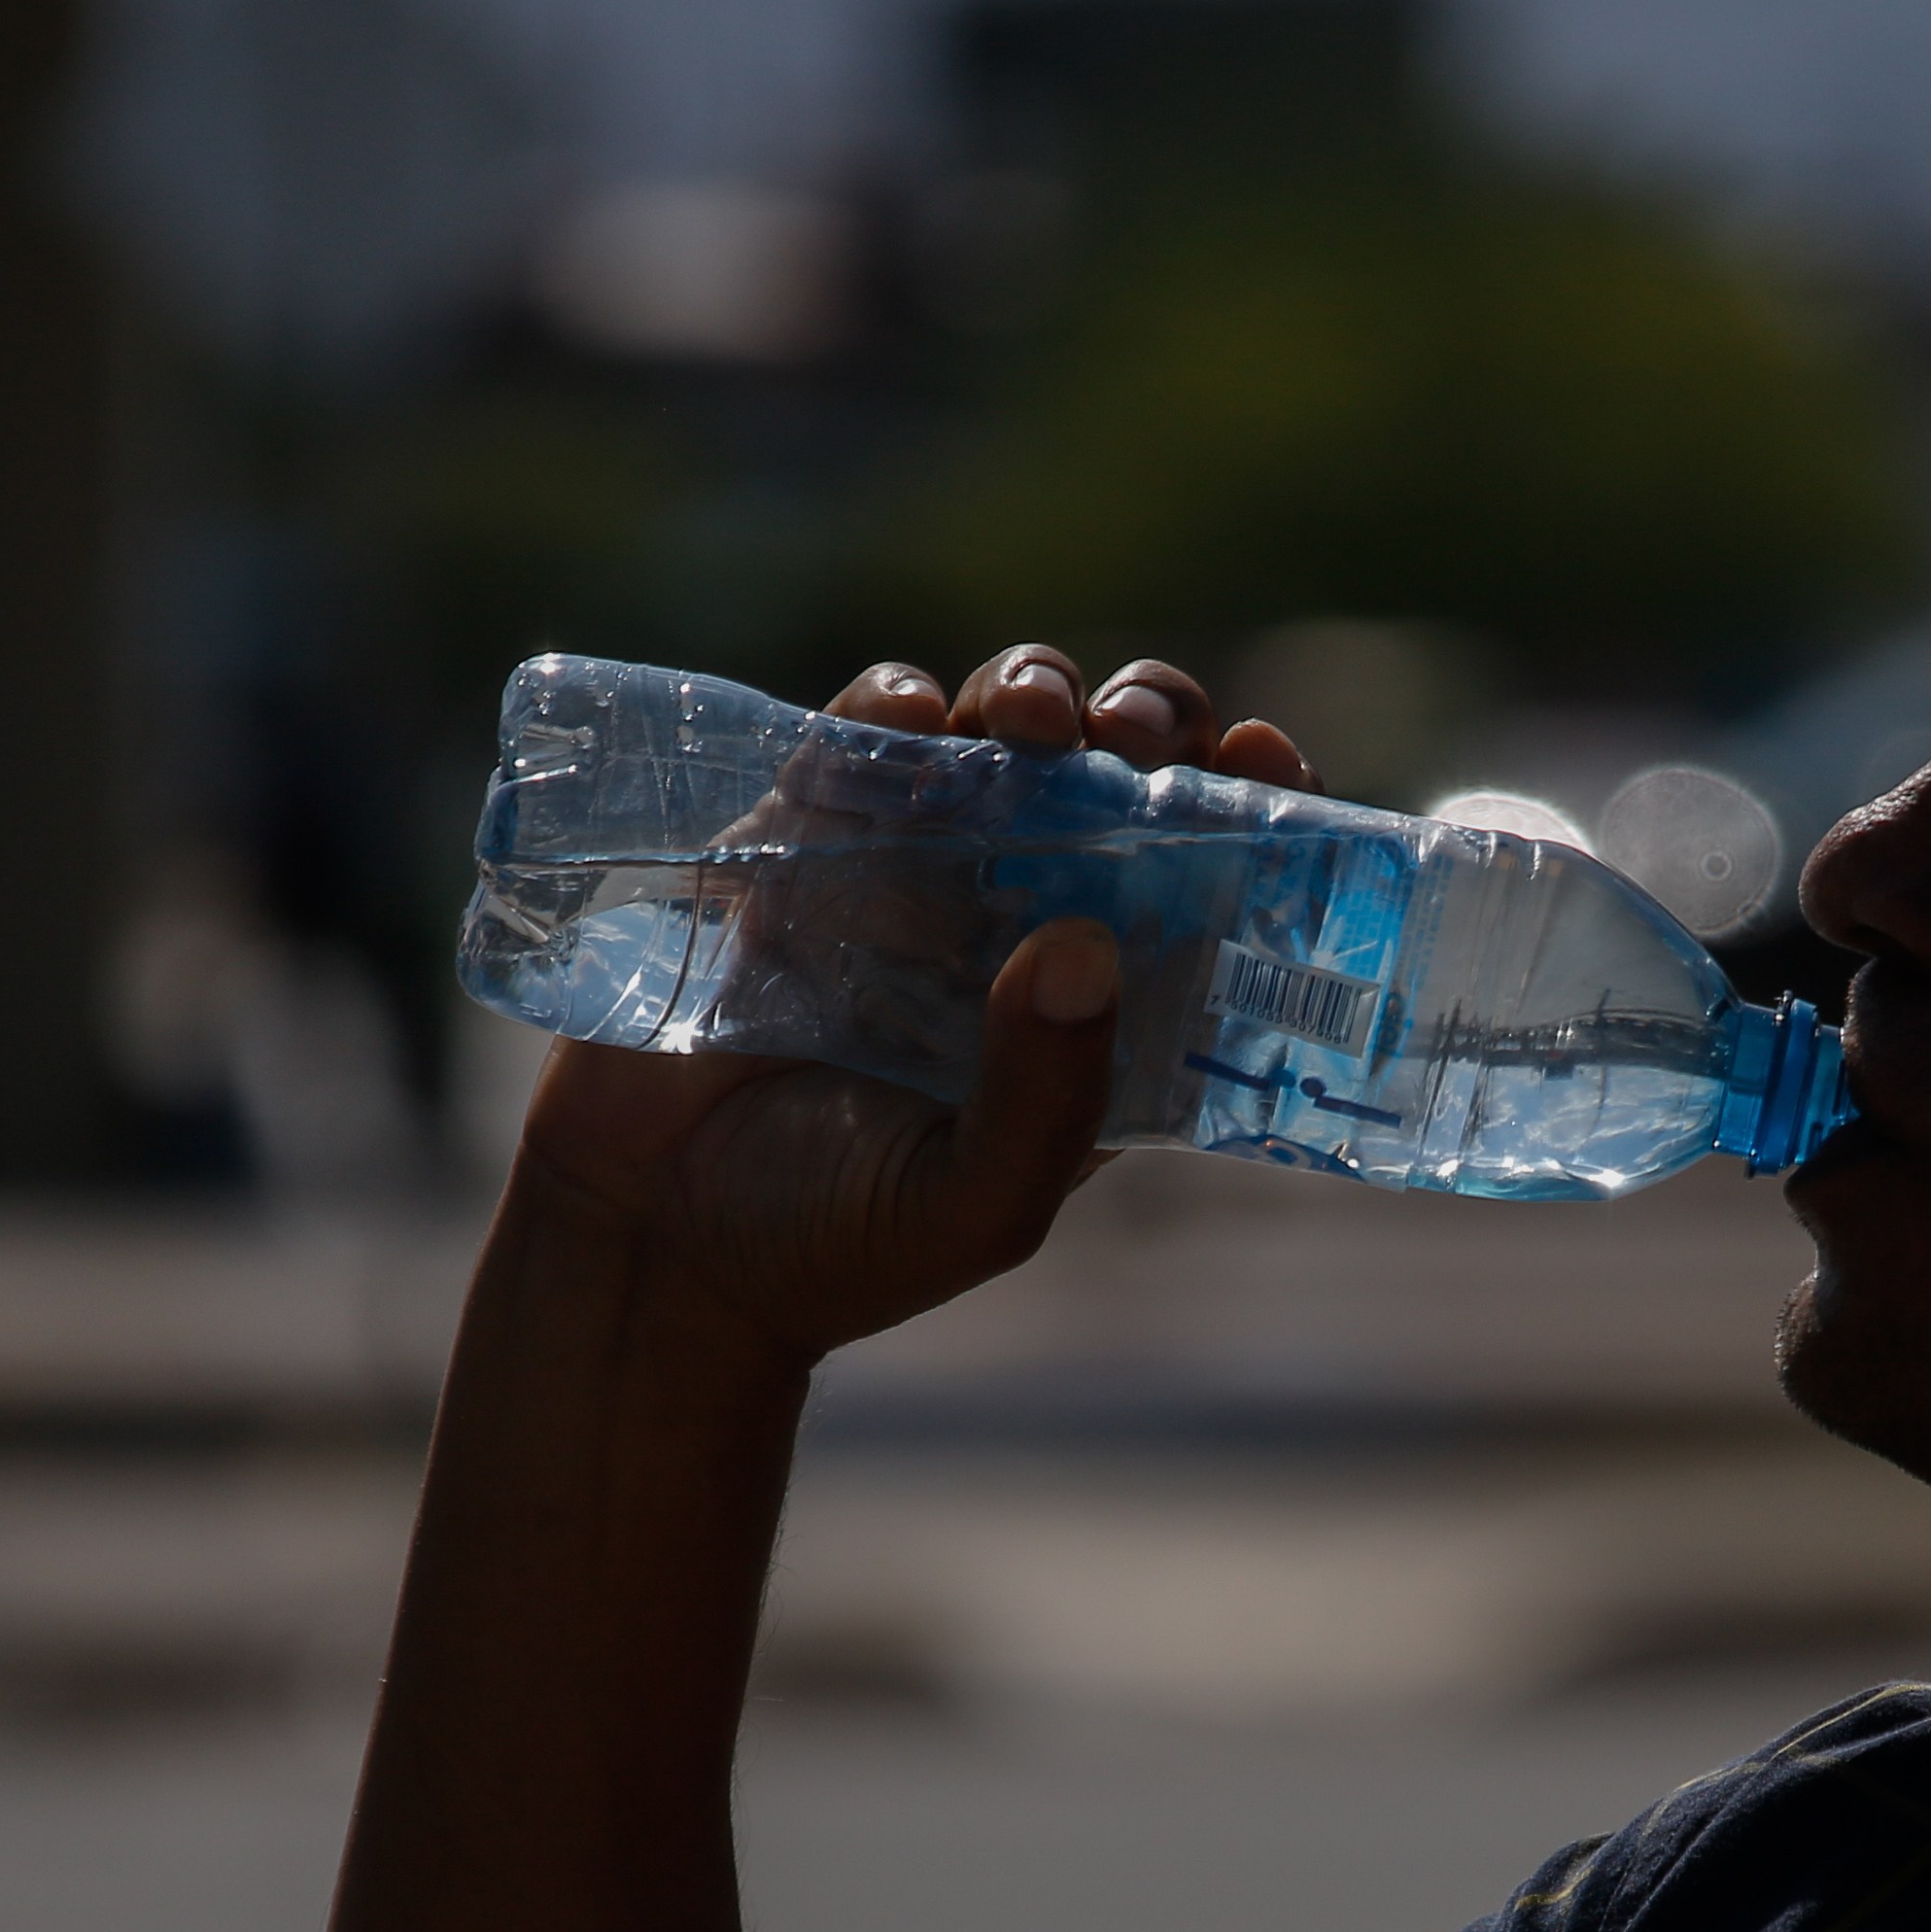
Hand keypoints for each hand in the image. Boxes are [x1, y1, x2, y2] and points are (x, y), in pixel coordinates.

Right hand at [507, 648, 1317, 1361]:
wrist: (661, 1239)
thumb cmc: (839, 1241)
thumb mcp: (974, 1205)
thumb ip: (1046, 1100)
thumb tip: (1086, 942)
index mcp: (1104, 1001)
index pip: (1215, 874)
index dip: (1257, 800)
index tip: (1268, 753)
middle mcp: (1026, 913)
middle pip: (1120, 771)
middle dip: (1147, 719)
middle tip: (1132, 734)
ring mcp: (918, 865)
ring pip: (1004, 727)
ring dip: (1035, 690)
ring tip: (1033, 719)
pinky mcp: (807, 836)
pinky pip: (866, 736)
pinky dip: (895, 704)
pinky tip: (916, 715)